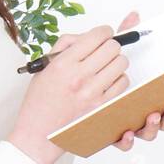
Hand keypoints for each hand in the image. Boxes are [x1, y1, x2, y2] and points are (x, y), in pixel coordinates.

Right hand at [8, 9, 138, 163]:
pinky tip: (108, 81)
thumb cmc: (41, 100)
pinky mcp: (102, 105)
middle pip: (113, 47)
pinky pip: (123, 82)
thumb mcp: (45, 66)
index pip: (96, 36)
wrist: (39, 132)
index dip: (104, 31)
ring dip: (116, 61)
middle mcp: (79, 76)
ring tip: (106, 66)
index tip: (103, 34)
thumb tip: (88, 35)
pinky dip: (119, 78)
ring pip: (121, 63)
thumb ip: (66, 45)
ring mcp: (92, 92)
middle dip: (110, 45)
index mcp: (63, 64)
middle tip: (104, 51)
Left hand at [107, 11, 163, 151]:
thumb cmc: (93, 77)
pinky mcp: (110, 135)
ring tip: (151, 116)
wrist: (64, 103)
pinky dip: (126, 141)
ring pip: (147, 133)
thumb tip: (134, 15)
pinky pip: (122, 143)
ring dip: (153, 126)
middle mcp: (141, 113)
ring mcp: (128, 125)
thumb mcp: (109, 55)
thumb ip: (125, 38)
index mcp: (147, 96)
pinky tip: (127, 133)